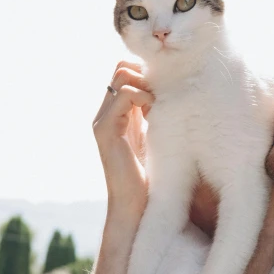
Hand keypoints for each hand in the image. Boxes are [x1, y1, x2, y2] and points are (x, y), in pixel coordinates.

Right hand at [93, 61, 154, 207]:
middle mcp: (105, 113)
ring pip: (122, 75)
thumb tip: (172, 90)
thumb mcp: (156, 136)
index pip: (126, 72)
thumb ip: (154, 114)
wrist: (136, 206)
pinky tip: (153, 114)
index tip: (166, 94)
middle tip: (162, 98)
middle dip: (146, 75)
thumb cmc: (151, 175)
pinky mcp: (105, 130)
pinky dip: (142, 97)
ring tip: (157, 108)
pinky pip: (123, 95)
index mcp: (117, 113)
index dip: (147, 75)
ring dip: (145, 85)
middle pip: (122, 68)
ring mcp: (102, 120)